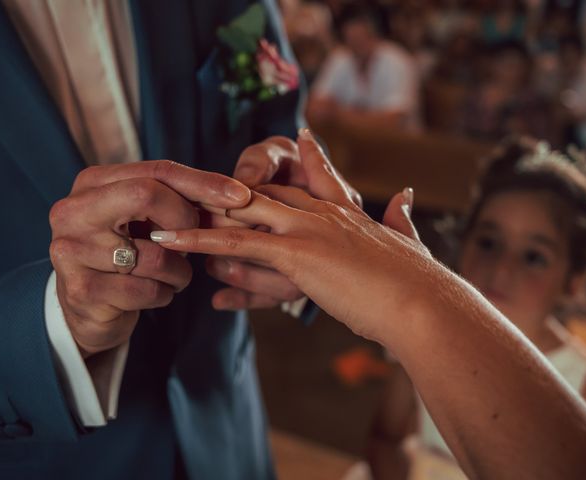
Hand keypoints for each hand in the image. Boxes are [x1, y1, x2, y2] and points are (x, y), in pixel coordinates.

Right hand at [49, 161, 250, 357]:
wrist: (85, 309)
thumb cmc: (125, 255)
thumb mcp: (144, 220)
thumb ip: (177, 201)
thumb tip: (237, 196)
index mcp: (92, 183)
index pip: (157, 171)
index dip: (203, 183)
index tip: (241, 197)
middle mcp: (73, 210)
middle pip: (146, 195)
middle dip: (186, 220)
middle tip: (198, 243)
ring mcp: (72, 250)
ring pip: (155, 254)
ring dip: (180, 271)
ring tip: (174, 275)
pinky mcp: (81, 290)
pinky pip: (148, 290)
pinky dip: (165, 294)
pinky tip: (157, 293)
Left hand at [153, 135, 430, 344]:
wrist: (423, 305)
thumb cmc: (419, 282)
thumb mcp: (408, 243)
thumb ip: (401, 217)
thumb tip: (406, 194)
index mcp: (348, 211)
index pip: (318, 177)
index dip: (303, 160)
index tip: (293, 139)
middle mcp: (323, 212)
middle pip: (265, 192)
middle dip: (228, 193)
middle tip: (191, 190)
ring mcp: (308, 229)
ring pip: (243, 212)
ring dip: (202, 215)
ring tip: (162, 215)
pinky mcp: (295, 253)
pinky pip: (238, 243)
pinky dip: (201, 242)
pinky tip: (171, 242)